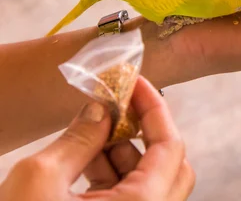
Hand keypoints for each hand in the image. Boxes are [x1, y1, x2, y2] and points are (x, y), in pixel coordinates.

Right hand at [0, 77, 194, 200]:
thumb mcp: (40, 180)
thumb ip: (78, 138)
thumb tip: (100, 109)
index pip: (171, 146)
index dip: (155, 108)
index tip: (136, 82)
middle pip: (171, 164)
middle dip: (144, 132)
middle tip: (116, 108)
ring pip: (151, 183)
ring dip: (126, 153)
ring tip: (91, 136)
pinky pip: (132, 200)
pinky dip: (115, 177)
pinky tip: (85, 163)